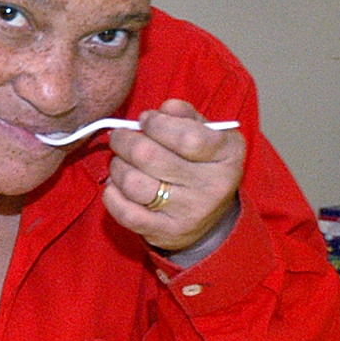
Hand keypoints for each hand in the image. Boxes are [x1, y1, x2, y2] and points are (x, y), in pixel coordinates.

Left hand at [102, 100, 244, 256]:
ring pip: (133, 184)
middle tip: (120, 137)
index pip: (186, 136)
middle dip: (125, 141)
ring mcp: (188, 212)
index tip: (145, 120)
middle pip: (149, 157)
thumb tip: (165, 107)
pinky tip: (115, 185)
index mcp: (227, 155)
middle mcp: (212, 186)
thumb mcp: (207, 135)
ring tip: (120, 161)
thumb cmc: (202, 165)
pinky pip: (126, 213)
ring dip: (117, 167)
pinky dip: (112, 195)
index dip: (156, 124)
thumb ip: (186, 116)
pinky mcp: (166, 232)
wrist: (211, 219)